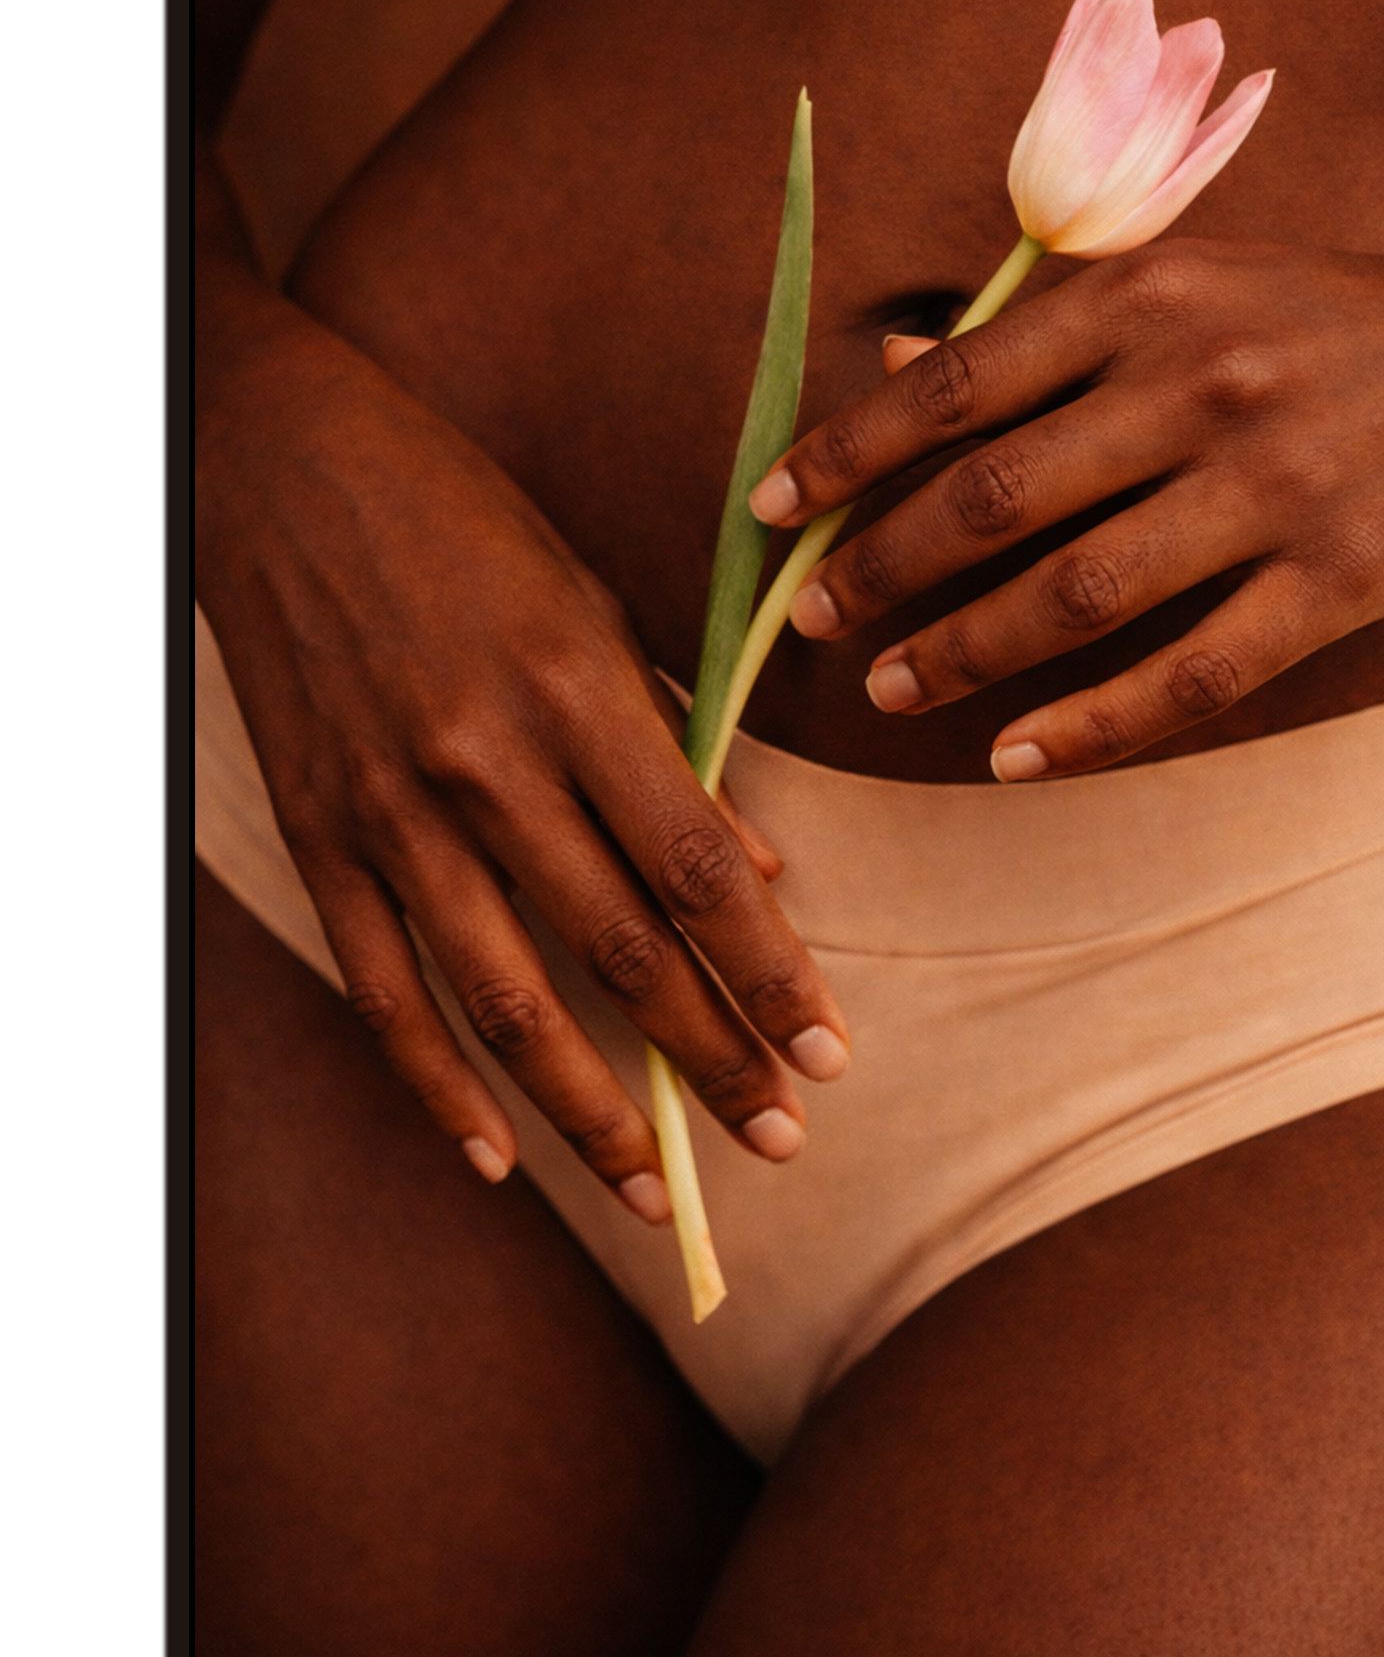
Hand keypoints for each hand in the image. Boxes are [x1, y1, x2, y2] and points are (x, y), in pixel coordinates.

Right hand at [196, 314, 849, 1215]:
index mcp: (575, 688)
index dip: (771, 971)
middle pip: (621, 948)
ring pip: (505, 998)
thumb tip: (762, 870)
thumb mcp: (591, 604)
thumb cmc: (463, 522)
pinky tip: (496, 1156)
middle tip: (782, 1140)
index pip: (699, 866)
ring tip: (660, 1190)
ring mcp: (390, 809)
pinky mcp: (318, 835)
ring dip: (592, 1111)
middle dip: (711, 1058)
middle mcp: (485, 761)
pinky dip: (438, 1085)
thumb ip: (673, 743)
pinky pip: (382, 991)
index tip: (830, 1051)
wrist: (280, 466)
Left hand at [750, 236, 1383, 778]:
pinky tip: (1018, 759)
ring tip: (890, 693)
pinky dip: (1091, 727)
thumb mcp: (1201, 279)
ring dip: (963, 655)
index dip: (845, 455)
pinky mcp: (1342, 580)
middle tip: (817, 627)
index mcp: (1150, 295)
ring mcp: (1274, 486)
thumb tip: (891, 352)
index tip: (768, 513)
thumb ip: (1049, 324)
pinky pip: (1191, 675)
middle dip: (881, 571)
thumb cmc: (1344, 318)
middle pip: (994, 499)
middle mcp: (1200, 381)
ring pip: (1075, 595)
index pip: (954, 385)